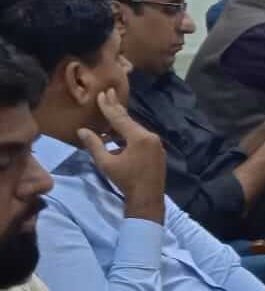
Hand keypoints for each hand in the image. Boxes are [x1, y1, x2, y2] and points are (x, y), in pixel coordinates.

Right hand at [79, 90, 166, 222]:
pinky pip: (140, 137)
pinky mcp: (157, 151)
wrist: (148, 198)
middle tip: (109, 92)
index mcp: (139, 137)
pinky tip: (118, 134)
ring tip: (110, 112)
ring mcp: (156, 144)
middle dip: (117, 108)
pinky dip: (128, 134)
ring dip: (121, 123)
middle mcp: (150, 137)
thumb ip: (95, 145)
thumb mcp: (106, 163)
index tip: (102, 94)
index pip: (120, 118)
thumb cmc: (126, 180)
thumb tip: (82, 130)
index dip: (109, 107)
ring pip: (135, 129)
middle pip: (129, 121)